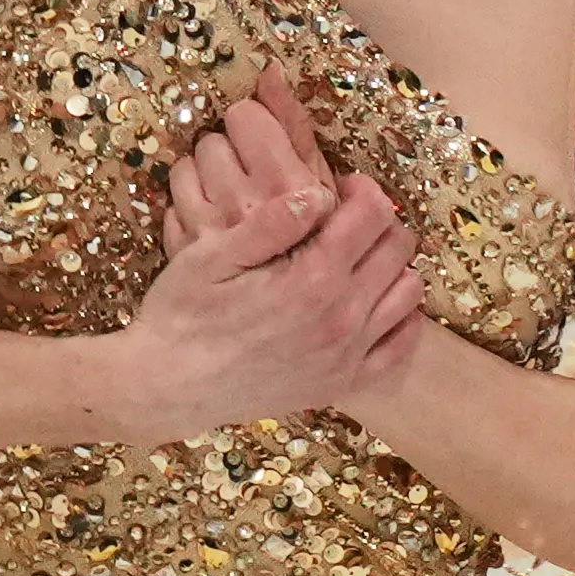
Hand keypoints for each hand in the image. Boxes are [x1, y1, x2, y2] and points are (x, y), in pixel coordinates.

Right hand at [117, 71, 423, 433]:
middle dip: (378, 221)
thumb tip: (317, 191)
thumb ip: (271, 222)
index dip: (361, 189)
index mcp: (311, 280)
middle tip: (343, 219)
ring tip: (355, 258)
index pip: (373, 214)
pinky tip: (368, 302)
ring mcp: (345, 356)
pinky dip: (397, 317)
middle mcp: (340, 319)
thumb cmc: (181, 315)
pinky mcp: (340, 384)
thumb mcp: (211, 256)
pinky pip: (399, 346)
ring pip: (408, 292)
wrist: (166, 389)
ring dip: (391, 265)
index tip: (339, 187)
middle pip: (398, 247)